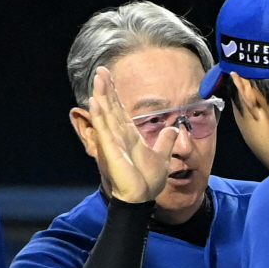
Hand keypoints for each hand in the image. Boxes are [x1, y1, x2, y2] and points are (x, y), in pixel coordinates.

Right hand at [88, 66, 178, 203]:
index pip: (121, 111)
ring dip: (102, 95)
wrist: (143, 197)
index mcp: (130, 136)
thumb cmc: (148, 181)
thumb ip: (166, 141)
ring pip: (106, 114)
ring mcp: (114, 142)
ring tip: (98, 78)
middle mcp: (120, 136)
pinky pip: (104, 131)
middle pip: (111, 108)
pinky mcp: (111, 151)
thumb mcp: (162, 156)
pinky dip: (99, 116)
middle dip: (107, 89)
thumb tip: (174, 128)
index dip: (116, 95)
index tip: (111, 77)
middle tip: (101, 70)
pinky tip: (94, 102)